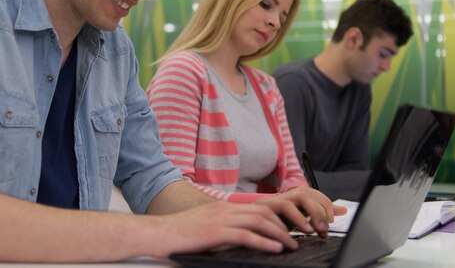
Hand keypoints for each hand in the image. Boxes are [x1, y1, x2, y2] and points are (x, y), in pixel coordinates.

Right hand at [150, 200, 298, 256]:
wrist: (159, 233)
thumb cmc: (179, 233)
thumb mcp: (205, 226)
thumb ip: (223, 228)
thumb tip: (240, 238)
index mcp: (223, 207)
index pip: (257, 208)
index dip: (275, 218)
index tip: (287, 229)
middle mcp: (224, 209)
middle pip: (262, 212)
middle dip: (282, 224)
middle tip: (295, 237)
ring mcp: (220, 219)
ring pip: (259, 221)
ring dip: (279, 234)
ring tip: (291, 245)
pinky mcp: (216, 232)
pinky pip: (246, 235)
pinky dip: (264, 241)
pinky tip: (275, 248)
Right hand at [255, 186, 346, 237]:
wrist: (247, 228)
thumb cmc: (274, 223)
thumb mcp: (301, 219)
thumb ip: (319, 213)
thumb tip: (342, 210)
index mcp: (294, 197)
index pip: (315, 194)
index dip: (326, 207)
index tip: (329, 223)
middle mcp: (285, 196)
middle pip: (307, 193)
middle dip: (319, 211)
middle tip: (323, 230)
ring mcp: (275, 199)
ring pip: (299, 196)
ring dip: (310, 213)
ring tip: (313, 230)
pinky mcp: (264, 207)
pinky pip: (283, 208)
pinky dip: (296, 219)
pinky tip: (301, 231)